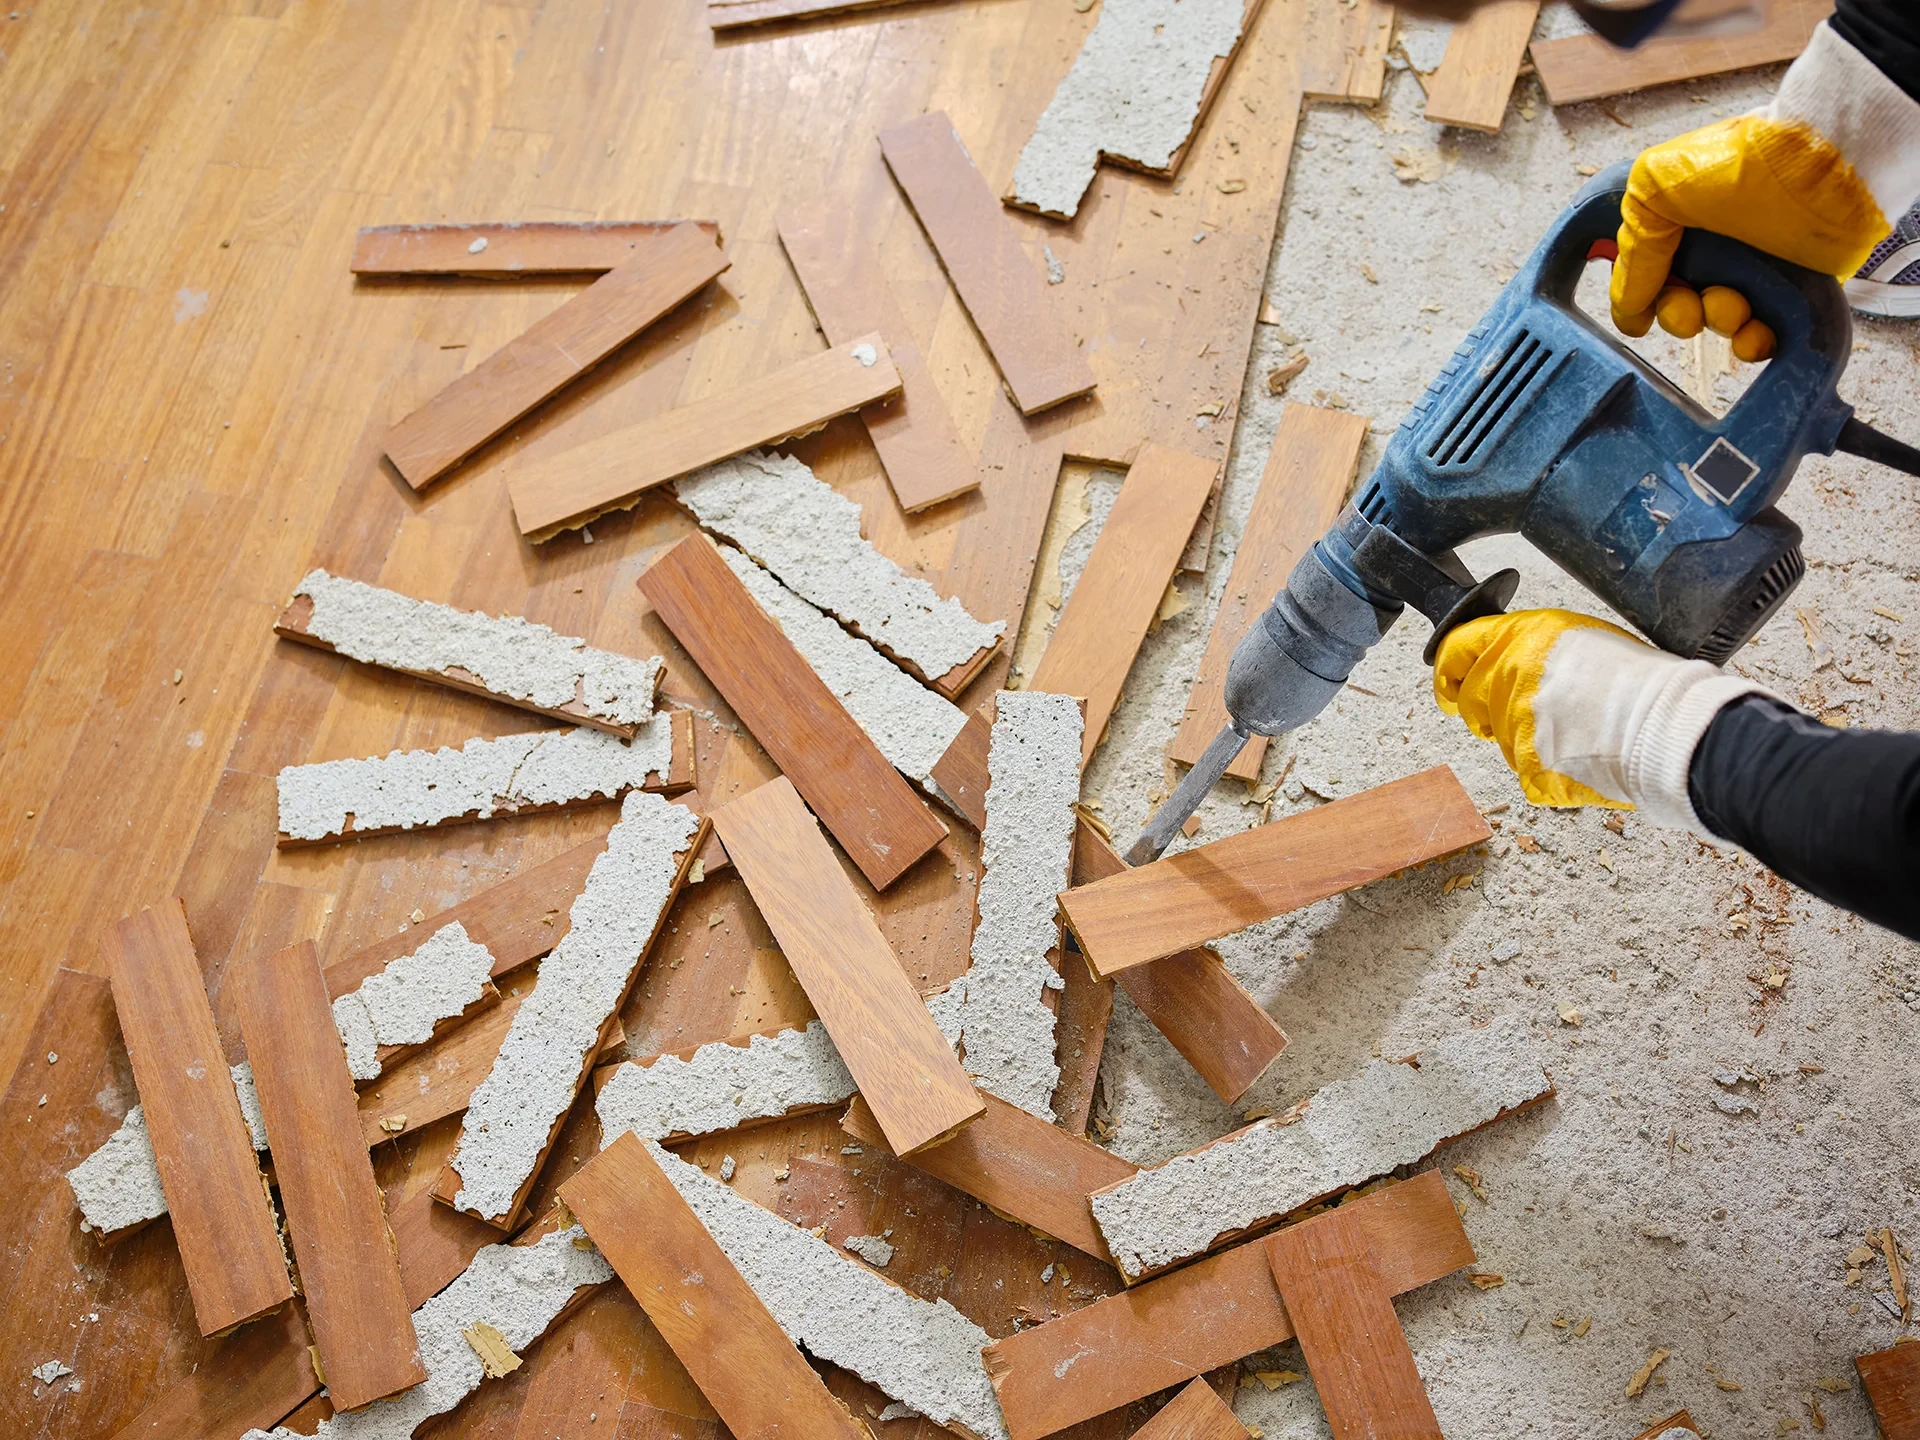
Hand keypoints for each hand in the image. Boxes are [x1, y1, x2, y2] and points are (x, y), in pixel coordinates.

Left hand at [1433, 609, 1640, 808]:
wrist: (1668, 726)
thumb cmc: (1640, 681)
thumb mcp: (1582, 638)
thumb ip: (1532, 649)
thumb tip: (1509, 662)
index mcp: (1522, 638)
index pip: (1456, 649)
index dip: (1448, 671)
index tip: (1447, 686)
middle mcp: (1508, 678)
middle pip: (1471, 701)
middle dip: (1489, 712)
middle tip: (1533, 717)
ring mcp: (1514, 726)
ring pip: (1503, 739)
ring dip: (1529, 740)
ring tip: (1579, 732)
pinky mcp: (1528, 768)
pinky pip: (1526, 772)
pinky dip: (1550, 771)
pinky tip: (1582, 756)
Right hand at [1610, 116, 1892, 360]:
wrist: (1824, 164)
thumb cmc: (1739, 162)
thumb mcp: (1654, 188)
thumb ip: (1631, 249)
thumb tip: (1627, 306)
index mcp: (1674, 218)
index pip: (1643, 274)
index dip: (1638, 298)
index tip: (1640, 316)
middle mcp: (1711, 242)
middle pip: (1677, 302)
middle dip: (1678, 315)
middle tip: (1690, 311)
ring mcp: (1752, 264)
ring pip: (1718, 319)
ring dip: (1718, 324)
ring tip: (1735, 310)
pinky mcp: (1791, 284)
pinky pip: (1763, 329)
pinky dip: (1752, 343)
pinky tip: (1754, 336)